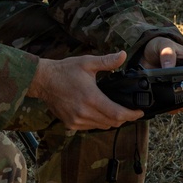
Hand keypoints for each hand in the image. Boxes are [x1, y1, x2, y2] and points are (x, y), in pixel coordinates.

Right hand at [27, 51, 144, 129]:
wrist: (43, 80)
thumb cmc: (64, 70)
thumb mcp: (87, 63)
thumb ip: (107, 61)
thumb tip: (123, 55)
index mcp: (91, 98)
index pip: (118, 114)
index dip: (132, 115)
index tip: (139, 112)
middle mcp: (84, 113)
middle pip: (112, 123)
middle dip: (124, 118)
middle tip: (129, 110)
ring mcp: (76, 120)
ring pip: (102, 126)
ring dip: (111, 121)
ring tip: (114, 110)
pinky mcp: (70, 124)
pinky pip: (90, 127)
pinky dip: (98, 122)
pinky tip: (98, 112)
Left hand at [141, 37, 182, 112]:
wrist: (143, 55)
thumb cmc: (159, 46)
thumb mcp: (163, 46)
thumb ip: (168, 55)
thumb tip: (169, 68)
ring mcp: (182, 87)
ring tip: (180, 106)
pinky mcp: (170, 94)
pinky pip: (176, 106)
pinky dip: (175, 109)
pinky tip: (170, 107)